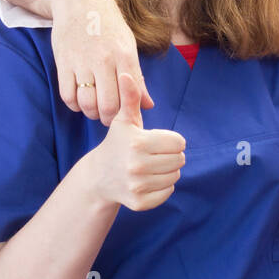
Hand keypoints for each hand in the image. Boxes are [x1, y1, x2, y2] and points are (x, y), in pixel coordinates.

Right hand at [47, 0, 154, 124]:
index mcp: (125, 56)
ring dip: (91, 113)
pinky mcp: (63, 62)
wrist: (80, 1)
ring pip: (87, 103)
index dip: (127, 113)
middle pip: (108, 105)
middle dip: (109, 118)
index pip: (129, 96)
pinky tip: (79, 101)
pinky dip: (74, 105)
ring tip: (94, 110)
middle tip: (108, 117)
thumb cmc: (109, 26)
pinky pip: (67, 95)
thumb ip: (137, 77)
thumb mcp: (129, 46)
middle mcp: (104, 60)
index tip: (125, 116)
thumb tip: (148, 105)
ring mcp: (82, 61)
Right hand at [87, 72, 184, 211]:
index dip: (171, 140)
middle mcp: (136, 166)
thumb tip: (126, 75)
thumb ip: (130, 98)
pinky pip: (168, 191)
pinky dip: (163, 186)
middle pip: (179, 160)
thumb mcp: (124, 120)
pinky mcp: (140, 203)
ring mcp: (138, 187)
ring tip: (151, 166)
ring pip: (175, 176)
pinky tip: (148, 180)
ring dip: (168, 170)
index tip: (155, 141)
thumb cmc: (117, 143)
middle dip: (170, 155)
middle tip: (153, 154)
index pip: (178, 142)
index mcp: (137, 144)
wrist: (99, 177)